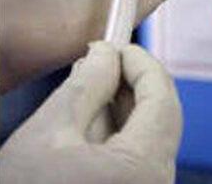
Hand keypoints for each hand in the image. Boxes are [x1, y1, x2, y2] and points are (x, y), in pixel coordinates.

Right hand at [0, 42, 181, 183]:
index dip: (142, 62)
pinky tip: (87, 124)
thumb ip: (84, 86)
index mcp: (144, 169)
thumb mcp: (49, 133)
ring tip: (87, 88)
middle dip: (130, 84)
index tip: (119, 42)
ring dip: (120, 109)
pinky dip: (115, 136)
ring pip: (147, 139)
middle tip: (100, 60)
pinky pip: (135, 161)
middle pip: (160, 118)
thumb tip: (105, 54)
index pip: (162, 97)